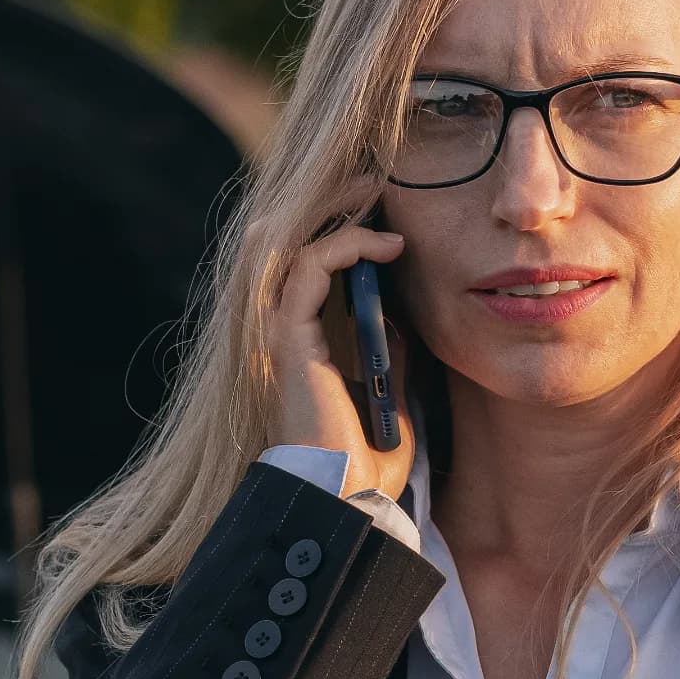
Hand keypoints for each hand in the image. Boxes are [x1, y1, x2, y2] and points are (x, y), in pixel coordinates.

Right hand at [259, 205, 419, 505]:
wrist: (349, 497)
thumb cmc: (367, 460)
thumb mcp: (389, 391)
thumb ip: (387, 351)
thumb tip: (400, 314)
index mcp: (300, 346)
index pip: (307, 266)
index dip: (341, 229)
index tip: (387, 212)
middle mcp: (281, 333)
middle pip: (289, 243)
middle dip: (329, 204)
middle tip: (373, 181)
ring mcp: (279, 334)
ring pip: (289, 243)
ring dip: (334, 212)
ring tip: (374, 192)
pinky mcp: (288, 337)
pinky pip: (309, 268)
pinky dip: (346, 246)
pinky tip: (386, 246)